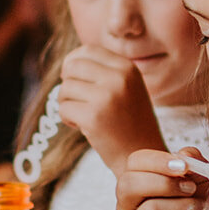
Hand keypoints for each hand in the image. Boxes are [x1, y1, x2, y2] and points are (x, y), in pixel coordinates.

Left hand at [59, 46, 163, 173]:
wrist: (145, 158)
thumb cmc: (131, 124)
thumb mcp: (127, 89)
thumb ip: (104, 72)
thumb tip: (68, 62)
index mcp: (128, 68)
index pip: (88, 50)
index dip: (74, 63)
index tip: (74, 79)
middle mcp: (119, 78)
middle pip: (71, 67)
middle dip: (67, 83)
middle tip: (76, 100)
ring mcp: (106, 97)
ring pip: (64, 89)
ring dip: (67, 104)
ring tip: (84, 116)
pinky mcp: (93, 117)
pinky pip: (63, 109)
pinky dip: (68, 119)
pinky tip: (84, 127)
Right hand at [117, 147, 208, 209]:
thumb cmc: (200, 204)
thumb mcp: (201, 178)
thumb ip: (194, 163)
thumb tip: (188, 155)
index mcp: (135, 183)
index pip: (134, 162)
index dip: (159, 160)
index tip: (185, 165)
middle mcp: (127, 207)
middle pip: (128, 185)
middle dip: (165, 183)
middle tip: (192, 188)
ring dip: (184, 206)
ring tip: (204, 208)